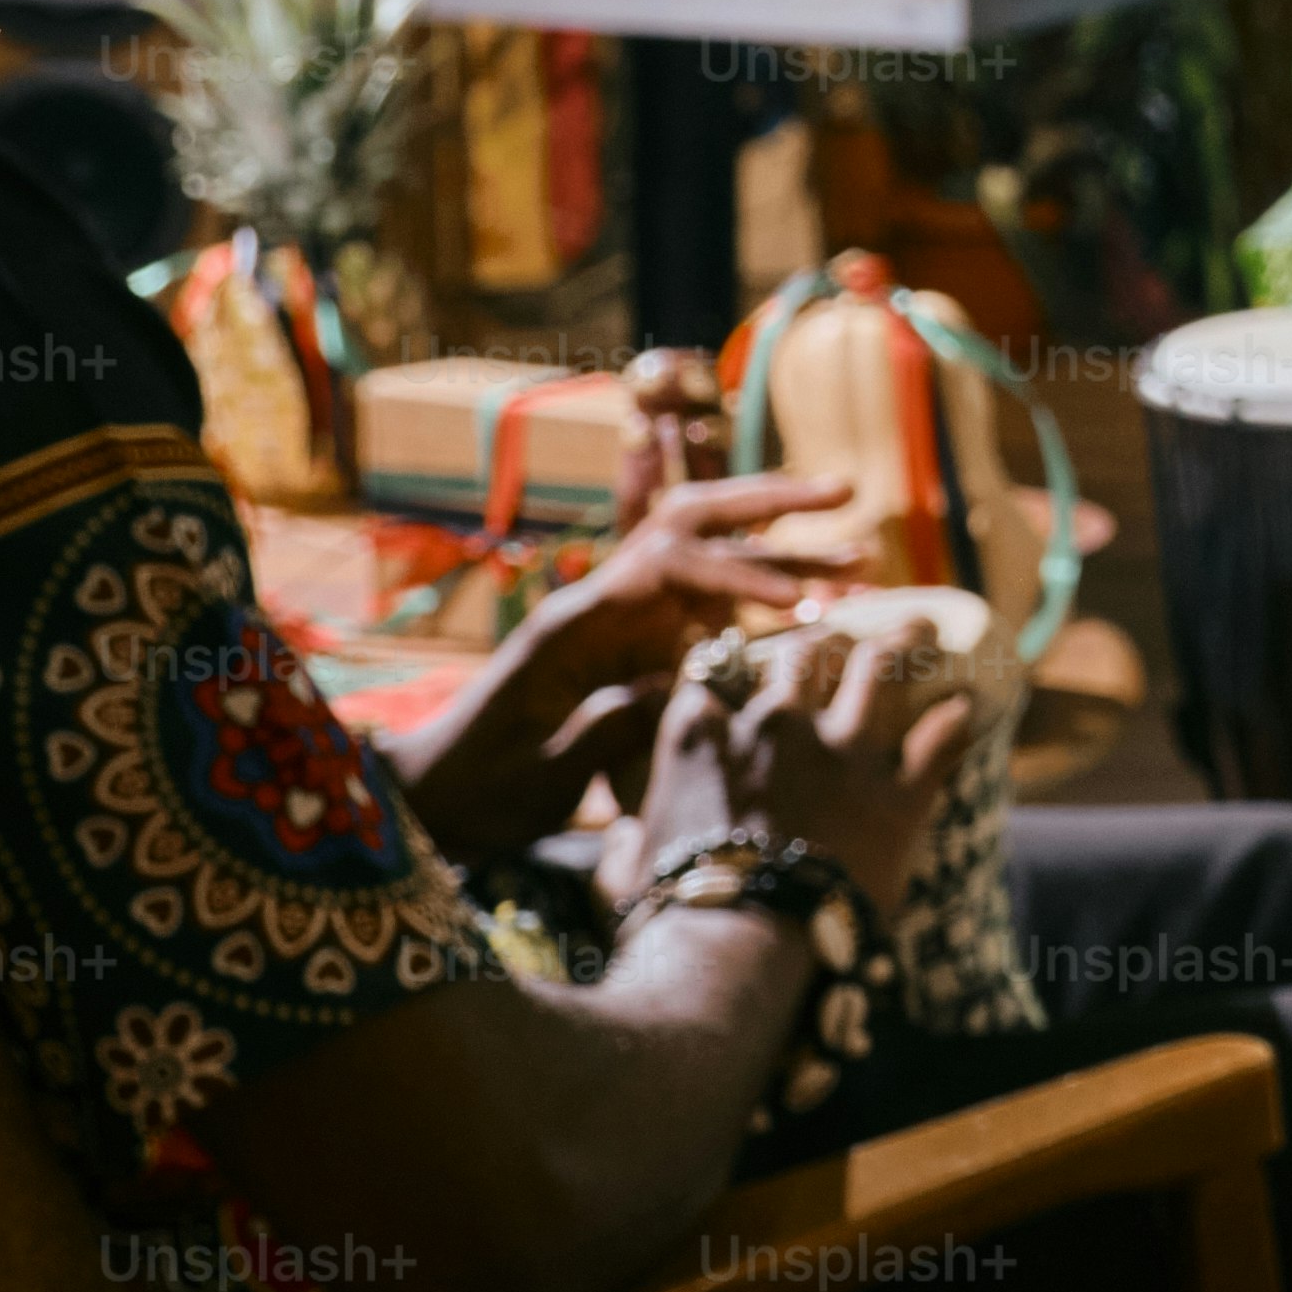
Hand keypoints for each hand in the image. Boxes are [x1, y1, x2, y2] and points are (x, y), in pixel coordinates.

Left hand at [385, 472, 855, 862]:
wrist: (436, 795)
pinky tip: (814, 588)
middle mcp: (604, 602)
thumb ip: (610, 727)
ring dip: (776, 535)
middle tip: (843, 496)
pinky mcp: (636, 642)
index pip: (671, 565)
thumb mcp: (542, 774)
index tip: (797, 601)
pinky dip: (760, 580)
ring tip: (856, 538)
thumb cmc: (481, 790)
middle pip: (692, 523)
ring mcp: (621, 617)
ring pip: (707, 550)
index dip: (740, 575)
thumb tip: (681, 692)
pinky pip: (705, 595)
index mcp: (577, 622)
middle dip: (768, 506)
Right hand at [622, 618, 968, 923]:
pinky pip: (941, 735)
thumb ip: (625, 842)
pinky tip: (968, 706)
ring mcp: (842, 750)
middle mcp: (773, 724)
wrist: (740, 952)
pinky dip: (956, 718)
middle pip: (804, 654)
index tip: (744, 669)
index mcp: (700, 736)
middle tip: (844, 638)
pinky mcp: (899, 790)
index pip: (712, 672)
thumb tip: (622, 836)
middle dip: (825, 641)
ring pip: (879, 665)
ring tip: (923, 628)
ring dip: (903, 641)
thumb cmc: (671, 920)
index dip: (728, 667)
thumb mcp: (624, 874)